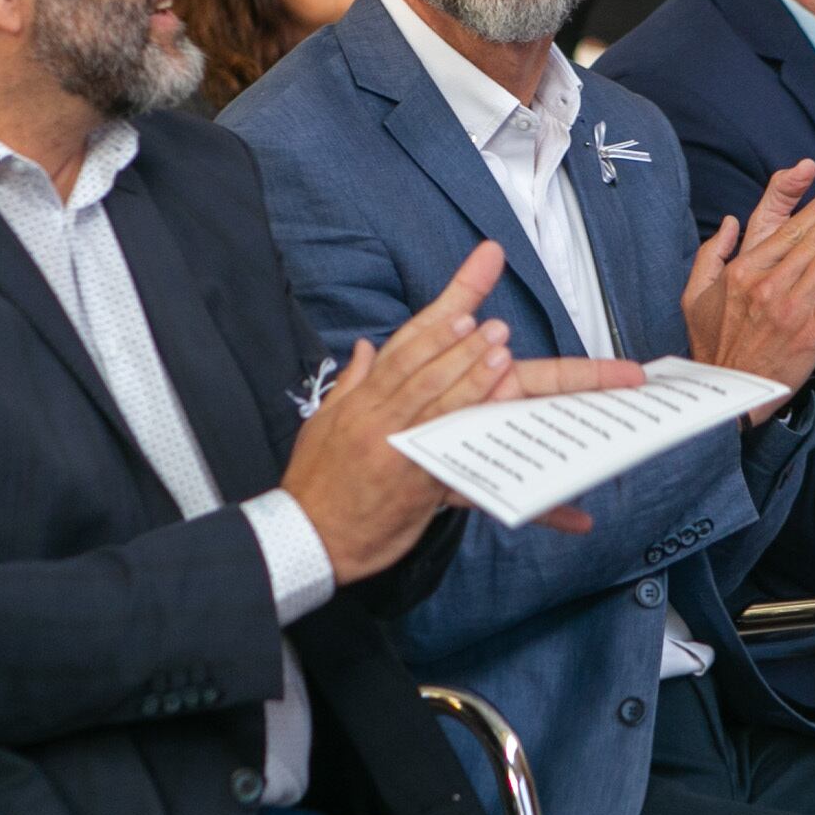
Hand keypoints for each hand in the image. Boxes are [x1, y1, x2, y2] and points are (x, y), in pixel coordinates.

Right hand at [285, 243, 641, 580]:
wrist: (304, 538)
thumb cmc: (317, 481)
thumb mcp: (324, 424)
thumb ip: (353, 383)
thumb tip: (366, 350)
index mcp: (366, 397)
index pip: (410, 341)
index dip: (446, 307)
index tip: (479, 277)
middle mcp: (382, 416)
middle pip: (429, 368)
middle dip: (463, 344)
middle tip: (496, 323)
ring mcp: (399, 449)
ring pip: (439, 407)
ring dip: (472, 378)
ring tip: (502, 352)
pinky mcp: (414, 486)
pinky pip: (464, 474)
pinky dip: (493, 459)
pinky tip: (510, 439)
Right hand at [681, 160, 814, 421]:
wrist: (730, 391)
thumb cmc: (713, 343)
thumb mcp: (695, 295)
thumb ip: (711, 253)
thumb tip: (729, 222)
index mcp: (742, 272)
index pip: (787, 231)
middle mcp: (767, 285)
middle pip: (814, 240)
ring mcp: (791, 307)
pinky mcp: (811, 331)